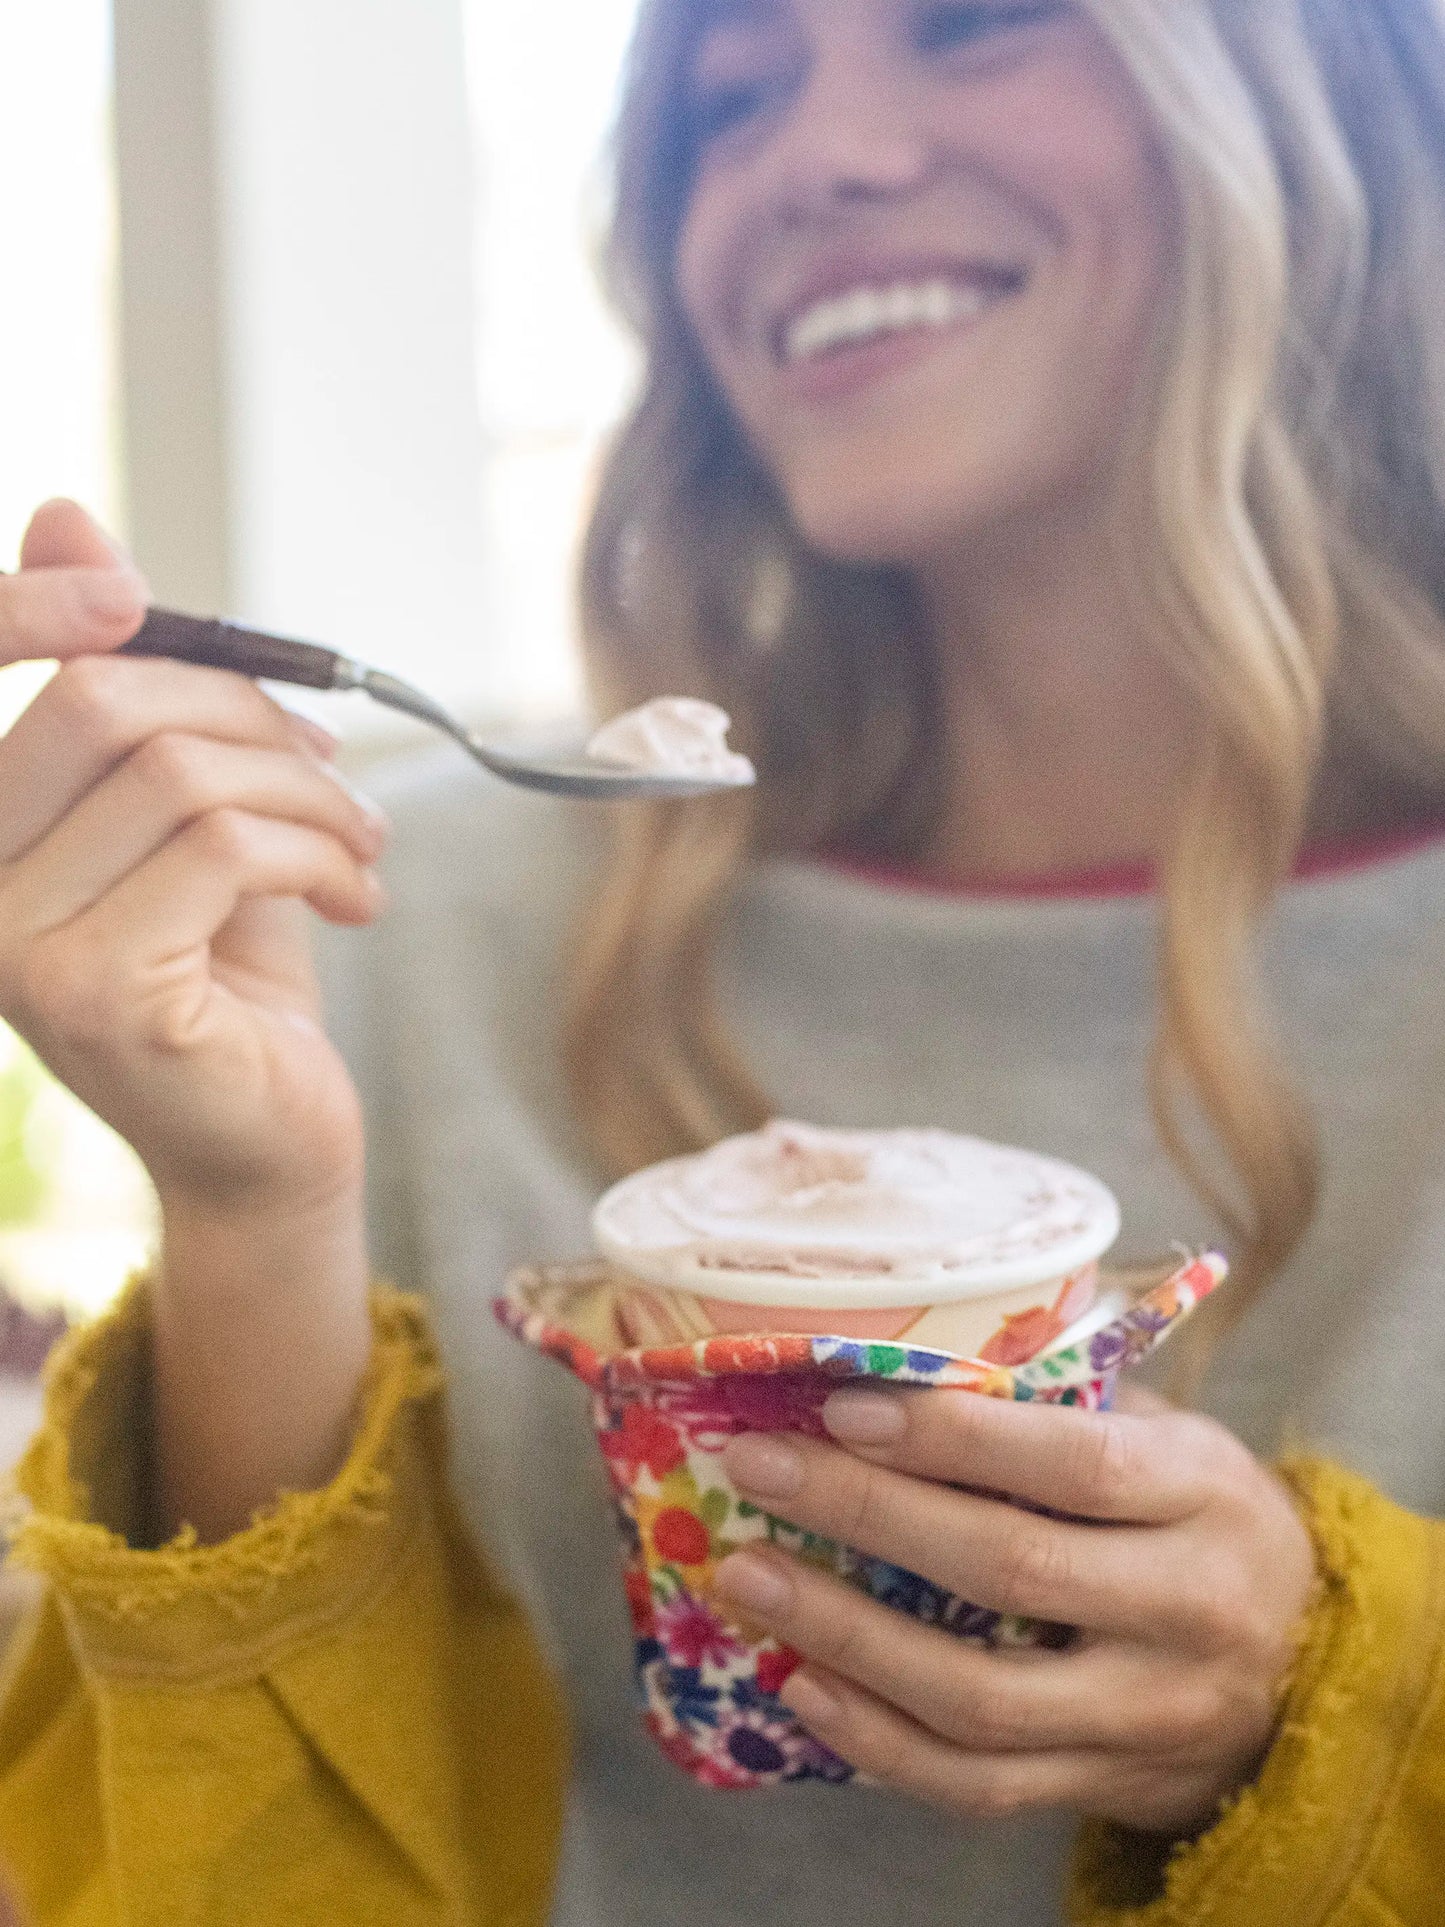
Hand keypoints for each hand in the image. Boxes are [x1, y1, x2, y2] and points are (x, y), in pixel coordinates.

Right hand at [0, 500, 388, 1536]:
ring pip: (183, 774)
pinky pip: (227, 848)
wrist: (270, 1140)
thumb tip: (65, 517)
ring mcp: (17, 948)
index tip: (139, 596)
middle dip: (246, 712)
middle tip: (332, 771)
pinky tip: (359, 897)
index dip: (41, 604)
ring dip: (308, 795)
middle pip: (101, 703)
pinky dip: (320, 852)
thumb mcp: (187, 813)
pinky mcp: (97, 991)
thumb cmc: (230, 971)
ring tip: (362, 845)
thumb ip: (132, 685)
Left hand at [714, 1382, 1315, 1834]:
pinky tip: (802, 1687)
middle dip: (866, 1513)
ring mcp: (1151, 1714)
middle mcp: (1190, 1609)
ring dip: (846, 1638)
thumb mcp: (1167, 1439)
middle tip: (758, 1466)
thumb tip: (894, 1361)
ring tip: (749, 1578)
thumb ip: (1060, 1406)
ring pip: (981, 1698)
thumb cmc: (1197, 1516)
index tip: (841, 1406)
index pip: (1074, 1464)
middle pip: (1011, 1569)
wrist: (1308, 1664)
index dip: (952, 1438)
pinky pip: (982, 1784)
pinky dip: (881, 1741)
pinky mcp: (1111, 1786)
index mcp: (1205, 1494)